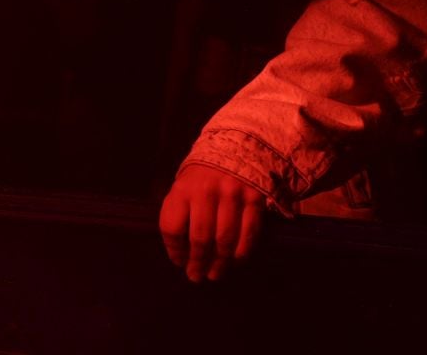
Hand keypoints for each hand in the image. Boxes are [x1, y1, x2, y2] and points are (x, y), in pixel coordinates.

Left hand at [159, 162, 266, 282]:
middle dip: (198, 262)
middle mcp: (205, 191)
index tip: (179, 263)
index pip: (172, 227)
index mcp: (182, 189)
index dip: (174, 250)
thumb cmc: (202, 178)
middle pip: (200, 237)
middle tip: (197, 277)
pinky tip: (235, 262)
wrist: (235, 149)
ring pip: (224, 239)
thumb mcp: (183, 188)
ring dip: (220, 263)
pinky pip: (249, 234)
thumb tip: (181, 254)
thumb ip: (180, 215)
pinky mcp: (254, 199)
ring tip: (215, 275)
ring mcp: (232, 195)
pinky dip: (242, 253)